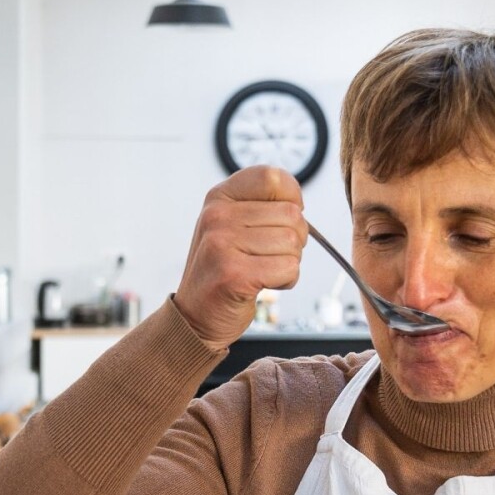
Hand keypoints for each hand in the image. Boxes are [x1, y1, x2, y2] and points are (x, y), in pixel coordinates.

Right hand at [171, 166, 306, 348]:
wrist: (196, 316)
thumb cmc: (222, 270)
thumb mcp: (231, 226)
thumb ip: (259, 206)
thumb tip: (298, 204)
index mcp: (219, 197)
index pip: (273, 177)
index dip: (291, 199)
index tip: (282, 219)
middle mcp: (217, 216)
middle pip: (291, 214)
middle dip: (294, 239)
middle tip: (270, 254)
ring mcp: (222, 244)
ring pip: (293, 243)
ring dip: (289, 262)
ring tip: (263, 270)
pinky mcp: (234, 274)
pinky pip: (289, 269)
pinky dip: (286, 280)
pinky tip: (263, 284)